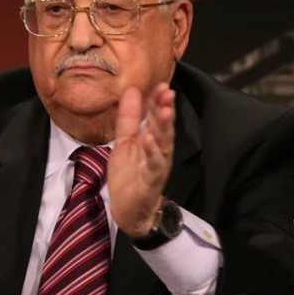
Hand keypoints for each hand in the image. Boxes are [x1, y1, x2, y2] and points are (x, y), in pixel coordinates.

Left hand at [107, 83, 174, 238]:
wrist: (129, 210)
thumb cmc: (130, 174)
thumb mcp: (125, 142)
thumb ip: (129, 118)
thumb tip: (132, 90)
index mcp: (152, 139)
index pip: (156, 116)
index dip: (158, 101)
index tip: (161, 83)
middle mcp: (159, 150)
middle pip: (163, 127)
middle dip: (165, 109)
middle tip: (168, 91)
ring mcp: (156, 164)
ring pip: (163, 144)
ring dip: (164, 127)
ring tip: (164, 111)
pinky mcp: (151, 180)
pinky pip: (153, 164)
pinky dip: (152, 151)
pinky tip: (149, 139)